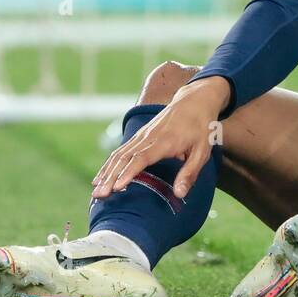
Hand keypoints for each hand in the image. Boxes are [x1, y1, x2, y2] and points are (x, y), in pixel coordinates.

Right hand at [91, 76, 230, 199]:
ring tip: (95, 190)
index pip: (141, 158)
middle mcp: (149, 137)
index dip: (128, 172)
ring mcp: (142, 135)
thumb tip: (179, 194)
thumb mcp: (202, 151)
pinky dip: (110, 164)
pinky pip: (121, 150)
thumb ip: (190, 172)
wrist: (194, 101)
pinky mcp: (140, 135)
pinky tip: (102, 176)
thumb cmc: (200, 128)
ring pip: (119, 153)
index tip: (117, 187)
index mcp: (165, 142)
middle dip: (110, 177)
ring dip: (106, 171)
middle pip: (124, 157)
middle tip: (99, 195)